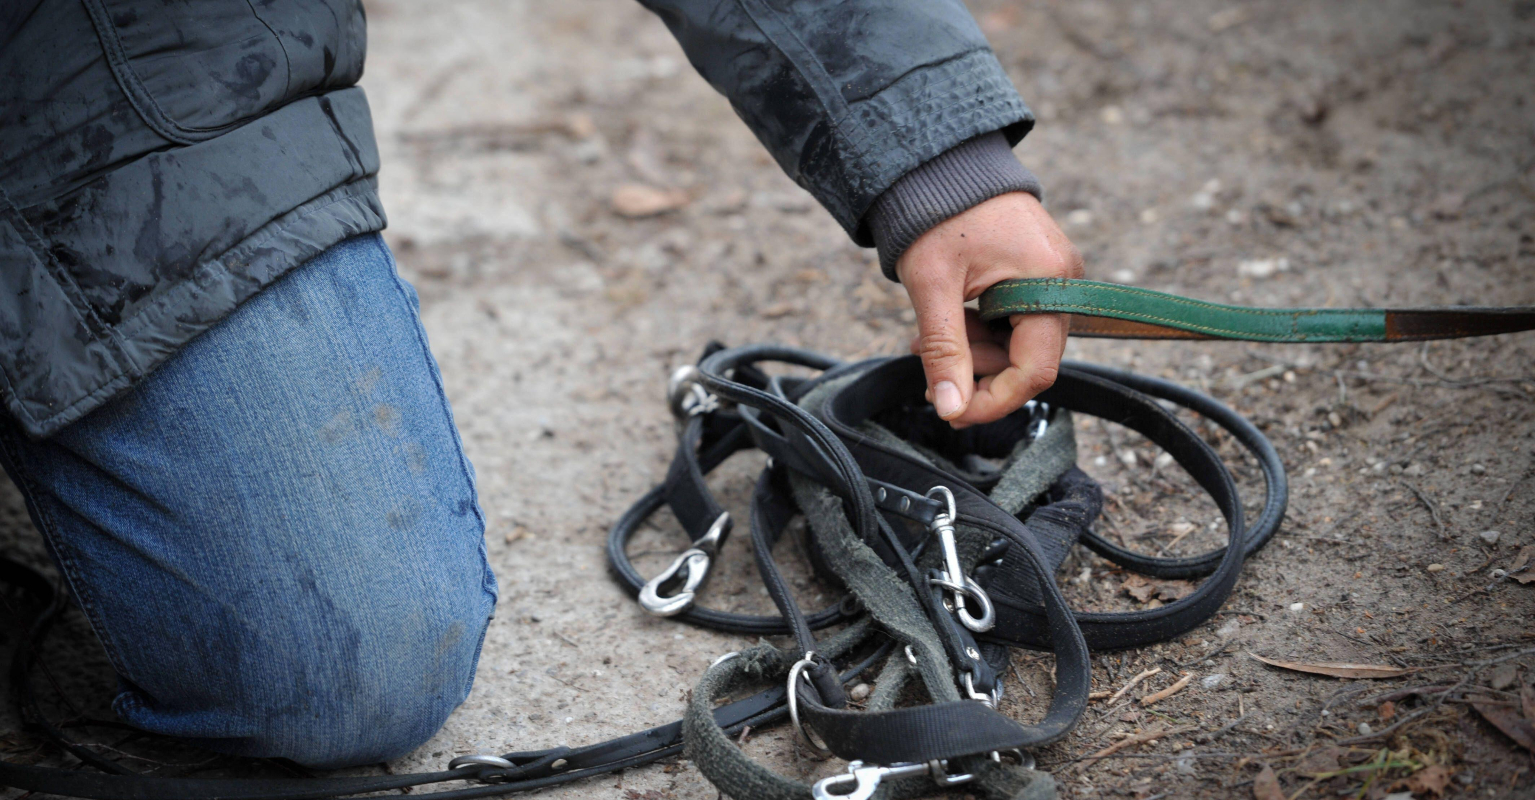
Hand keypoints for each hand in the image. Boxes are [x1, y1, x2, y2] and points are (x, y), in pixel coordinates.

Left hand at [896, 191, 1082, 426]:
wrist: (940, 165)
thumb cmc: (938, 214)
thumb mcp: (933, 287)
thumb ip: (945, 351)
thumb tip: (950, 408)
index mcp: (1049, 281)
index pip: (1035, 370)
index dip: (995, 400)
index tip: (954, 411)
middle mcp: (1064, 280)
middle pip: (1029, 359)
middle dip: (977, 372)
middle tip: (927, 366)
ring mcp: (1055, 276)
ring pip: (1020, 343)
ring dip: (974, 352)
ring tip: (925, 340)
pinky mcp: (1038, 274)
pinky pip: (1017, 320)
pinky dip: (982, 331)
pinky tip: (948, 320)